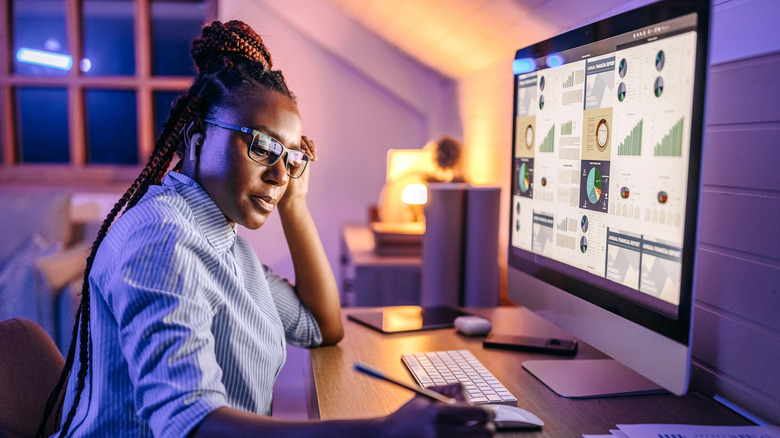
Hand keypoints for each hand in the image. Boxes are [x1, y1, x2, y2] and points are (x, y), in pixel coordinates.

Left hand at [278, 135, 315, 211]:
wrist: (293, 194)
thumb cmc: (284, 186)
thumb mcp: (286, 174)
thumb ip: (290, 166)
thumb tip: (297, 157)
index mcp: (281, 152)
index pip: (290, 140)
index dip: (298, 144)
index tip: (303, 152)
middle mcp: (289, 150)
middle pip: (299, 139)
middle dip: (306, 146)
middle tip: (310, 156)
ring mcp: (298, 153)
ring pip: (305, 141)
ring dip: (311, 147)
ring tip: (313, 157)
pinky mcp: (306, 157)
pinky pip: (311, 147)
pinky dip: (313, 149)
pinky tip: (314, 158)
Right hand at [380, 384, 494, 437]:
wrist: (389, 436)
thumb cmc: (408, 415)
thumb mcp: (425, 394)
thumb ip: (449, 390)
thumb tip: (469, 396)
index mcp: (438, 413)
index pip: (476, 413)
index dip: (488, 413)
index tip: (490, 413)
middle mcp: (441, 432)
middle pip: (483, 433)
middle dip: (488, 428)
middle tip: (486, 425)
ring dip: (477, 436)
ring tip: (471, 431)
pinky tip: (459, 436)